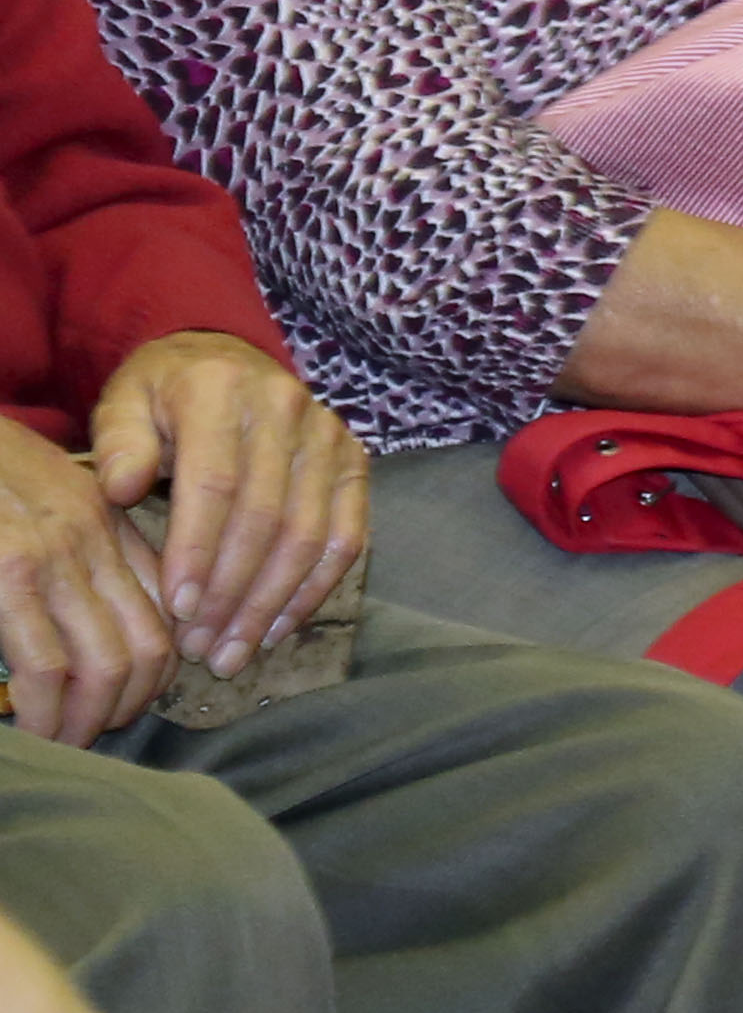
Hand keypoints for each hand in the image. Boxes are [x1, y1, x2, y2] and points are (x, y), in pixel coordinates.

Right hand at [0, 422, 173, 749]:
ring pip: (106, 664)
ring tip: (65, 742)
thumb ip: (86, 552)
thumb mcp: (50, 499)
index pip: (166, 609)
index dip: (157, 670)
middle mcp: (93, 542)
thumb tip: (102, 623)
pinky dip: (47, 713)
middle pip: (148, 646)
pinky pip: (48, 665)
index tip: (128, 700)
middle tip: (95, 733)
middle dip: (129, 705)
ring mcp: (53, 559)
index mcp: (107, 525)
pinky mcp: (9, 575)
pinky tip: (35, 731)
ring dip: (90, 720)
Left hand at [90, 340, 363, 683]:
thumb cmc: (163, 396)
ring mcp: (328, 435)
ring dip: (271, 603)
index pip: (216, 484)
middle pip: (267, 518)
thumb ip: (118, 444)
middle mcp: (286, 409)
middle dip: (233, 594)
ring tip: (232, 653)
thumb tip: (119, 489)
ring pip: (309, 535)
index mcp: (221, 392)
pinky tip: (277, 628)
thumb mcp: (123, 404)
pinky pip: (347, 536)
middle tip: (201, 649)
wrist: (224, 359)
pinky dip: (315, 589)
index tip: (177, 611)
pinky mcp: (354, 460)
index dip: (198, 552)